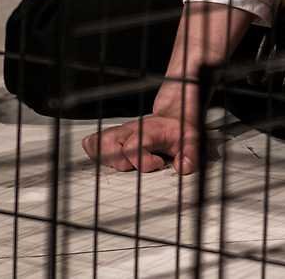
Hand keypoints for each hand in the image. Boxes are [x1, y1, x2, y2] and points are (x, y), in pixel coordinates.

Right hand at [82, 82, 201, 173]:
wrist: (173, 115)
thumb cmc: (179, 130)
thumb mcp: (191, 140)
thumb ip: (190, 154)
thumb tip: (183, 168)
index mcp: (149, 130)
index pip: (133, 146)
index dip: (144, 162)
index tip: (159, 162)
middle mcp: (131, 130)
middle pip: (110, 144)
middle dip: (121, 162)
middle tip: (136, 164)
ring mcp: (120, 132)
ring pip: (98, 142)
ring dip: (106, 158)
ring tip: (123, 163)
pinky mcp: (113, 136)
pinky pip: (93, 142)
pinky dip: (95, 152)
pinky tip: (107, 158)